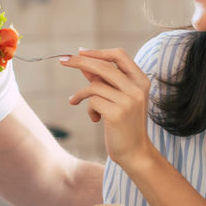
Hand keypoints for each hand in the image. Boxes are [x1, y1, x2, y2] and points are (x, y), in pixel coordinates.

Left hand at [61, 48, 155, 170]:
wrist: (135, 152)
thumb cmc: (125, 124)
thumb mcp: (118, 98)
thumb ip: (104, 80)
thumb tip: (83, 64)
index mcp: (141, 80)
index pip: (119, 55)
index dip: (98, 52)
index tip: (80, 52)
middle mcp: (137, 88)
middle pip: (103, 66)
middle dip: (80, 62)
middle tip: (63, 61)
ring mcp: (128, 100)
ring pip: (95, 86)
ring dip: (82, 94)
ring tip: (76, 101)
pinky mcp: (117, 113)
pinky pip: (92, 101)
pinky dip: (89, 110)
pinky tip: (95, 119)